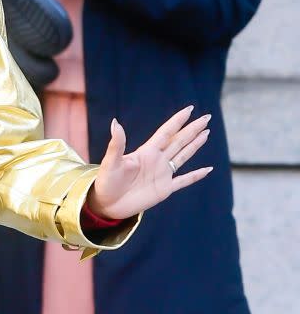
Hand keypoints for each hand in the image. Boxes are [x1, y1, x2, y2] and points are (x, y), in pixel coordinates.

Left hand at [87, 106, 212, 220]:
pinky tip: (208, 169)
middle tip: (206, 117)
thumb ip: (117, 144)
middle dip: (192, 129)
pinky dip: (196, 175)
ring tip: (206, 133)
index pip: (166, 132)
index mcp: (145, 152)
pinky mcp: (164, 190)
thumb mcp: (111, 161)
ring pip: (183, 156)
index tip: (189, 109)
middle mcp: (156, 160)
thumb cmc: (106, 181)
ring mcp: (162, 174)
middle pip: (178, 141)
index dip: (177, 121)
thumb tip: (115, 122)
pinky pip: (184, 180)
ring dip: (195, 145)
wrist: (106, 204)